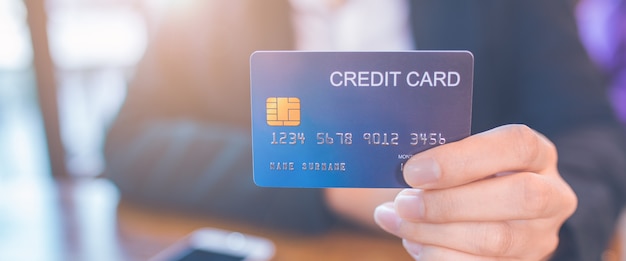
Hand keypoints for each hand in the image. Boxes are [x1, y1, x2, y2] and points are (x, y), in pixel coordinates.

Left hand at [374, 125, 576, 259]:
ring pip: (497, 240)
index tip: (414, 171)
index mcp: (537, 154)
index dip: (462, 159)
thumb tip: (403, 173)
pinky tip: (415, 243)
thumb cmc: (468, 177)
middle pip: (518, 196)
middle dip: (450, 202)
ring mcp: (541, 237)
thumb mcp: (464, 158)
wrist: (487, 214)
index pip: (516, 145)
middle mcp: (552, 196)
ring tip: (399, 221)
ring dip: (436, 233)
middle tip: (403, 203)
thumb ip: (442, 159)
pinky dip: (439, 256)